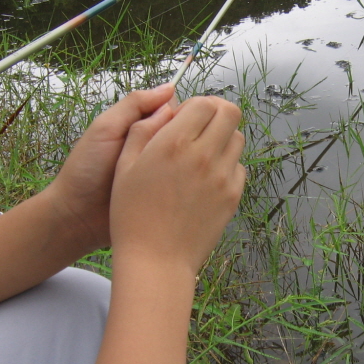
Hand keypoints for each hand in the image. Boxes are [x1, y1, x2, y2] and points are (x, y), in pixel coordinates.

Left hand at [42, 83, 175, 253]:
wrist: (78, 216)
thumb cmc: (86, 169)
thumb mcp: (106, 128)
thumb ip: (133, 105)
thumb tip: (169, 88)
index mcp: (140, 126)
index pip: (174, 109)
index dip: (184, 113)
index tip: (189, 121)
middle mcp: (154, 145)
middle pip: (184, 132)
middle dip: (188, 136)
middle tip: (183, 148)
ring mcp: (162, 171)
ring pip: (188, 156)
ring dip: (191, 158)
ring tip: (188, 166)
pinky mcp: (166, 192)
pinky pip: (185, 180)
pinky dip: (191, 178)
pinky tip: (193, 182)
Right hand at [108, 96, 244, 277]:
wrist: (155, 259)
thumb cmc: (132, 214)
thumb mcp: (124, 165)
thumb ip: (145, 129)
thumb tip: (168, 108)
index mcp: (174, 143)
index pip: (204, 103)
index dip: (196, 104)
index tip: (185, 116)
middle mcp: (203, 156)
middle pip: (230, 113)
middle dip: (217, 112)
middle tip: (202, 126)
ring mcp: (222, 177)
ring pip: (238, 138)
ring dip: (223, 138)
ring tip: (202, 154)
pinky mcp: (232, 196)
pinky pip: (239, 167)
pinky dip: (228, 165)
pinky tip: (207, 178)